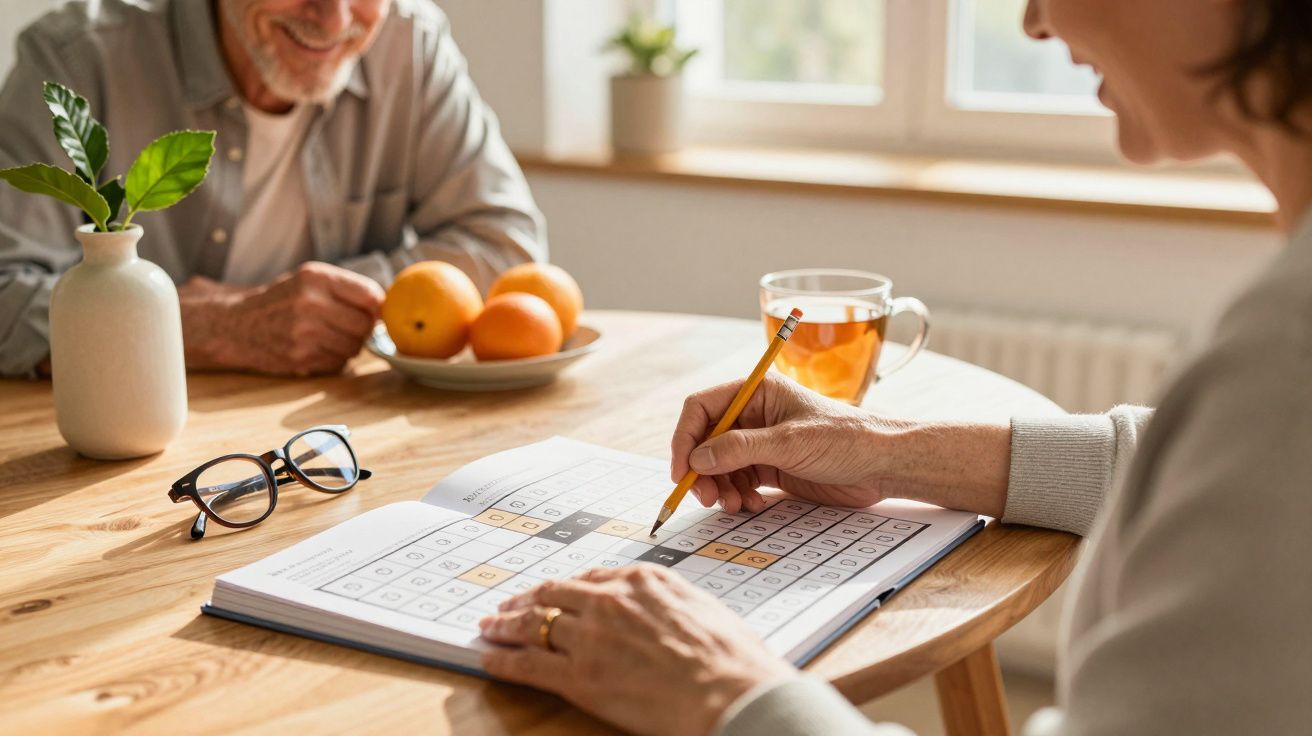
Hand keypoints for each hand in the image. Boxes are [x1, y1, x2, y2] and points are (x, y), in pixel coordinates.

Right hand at [180, 262, 383, 375]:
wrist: (237, 325)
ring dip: (349, 345)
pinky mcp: (300, 358)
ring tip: (328, 335)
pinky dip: (334, 359)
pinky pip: (338, 363)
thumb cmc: (281, 300)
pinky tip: (316, 348)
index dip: (378, 307)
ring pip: (354, 347)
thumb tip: (388, 307)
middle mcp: (310, 304)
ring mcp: (304, 334)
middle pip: (365, 325)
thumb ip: (348, 289)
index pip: (371, 296)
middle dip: (363, 328)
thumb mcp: (310, 280)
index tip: (375, 311)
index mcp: (315, 278)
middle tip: (348, 325)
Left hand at [479, 564, 794, 735]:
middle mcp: (610, 601)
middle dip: (526, 599)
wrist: (729, 690)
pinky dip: (504, 660)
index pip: (592, 578)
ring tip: (490, 627)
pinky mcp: (579, 676)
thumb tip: (667, 611)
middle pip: (554, 594)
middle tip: (508, 603)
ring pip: (534, 624)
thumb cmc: (731, 656)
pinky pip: (529, 664)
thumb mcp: (705, 608)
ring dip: (506, 624)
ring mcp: (590, 637)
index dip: (566, 586)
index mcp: (643, 580)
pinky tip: (490, 658)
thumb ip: (672, 603)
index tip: (555, 591)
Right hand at [672, 374, 905, 512]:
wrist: (883, 465)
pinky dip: (737, 496)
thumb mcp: (790, 442)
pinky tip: (751, 505)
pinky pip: (738, 481)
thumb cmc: (846, 439)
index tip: (682, 470)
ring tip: (733, 505)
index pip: (702, 408)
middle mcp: (754, 415)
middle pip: (706, 440)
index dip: (686, 438)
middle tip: (705, 498)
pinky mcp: (771, 468)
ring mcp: (761, 443)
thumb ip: (741, 448)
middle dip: (701, 470)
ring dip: (719, 488)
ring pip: (720, 466)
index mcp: (756, 392)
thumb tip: (698, 458)